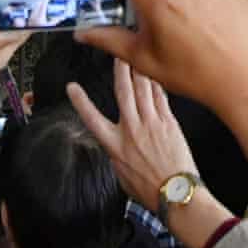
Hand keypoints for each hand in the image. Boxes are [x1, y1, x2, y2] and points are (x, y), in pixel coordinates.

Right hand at [66, 58, 196, 211]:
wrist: (176, 194)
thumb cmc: (150, 190)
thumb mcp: (122, 175)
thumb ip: (118, 156)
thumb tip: (118, 148)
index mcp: (115, 145)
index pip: (92, 119)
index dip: (80, 102)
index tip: (71, 87)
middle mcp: (132, 130)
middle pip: (123, 92)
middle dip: (119, 70)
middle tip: (117, 53)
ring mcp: (152, 124)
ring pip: (143, 89)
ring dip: (138, 70)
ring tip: (136, 54)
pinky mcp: (169, 123)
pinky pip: (161, 97)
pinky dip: (157, 83)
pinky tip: (156, 74)